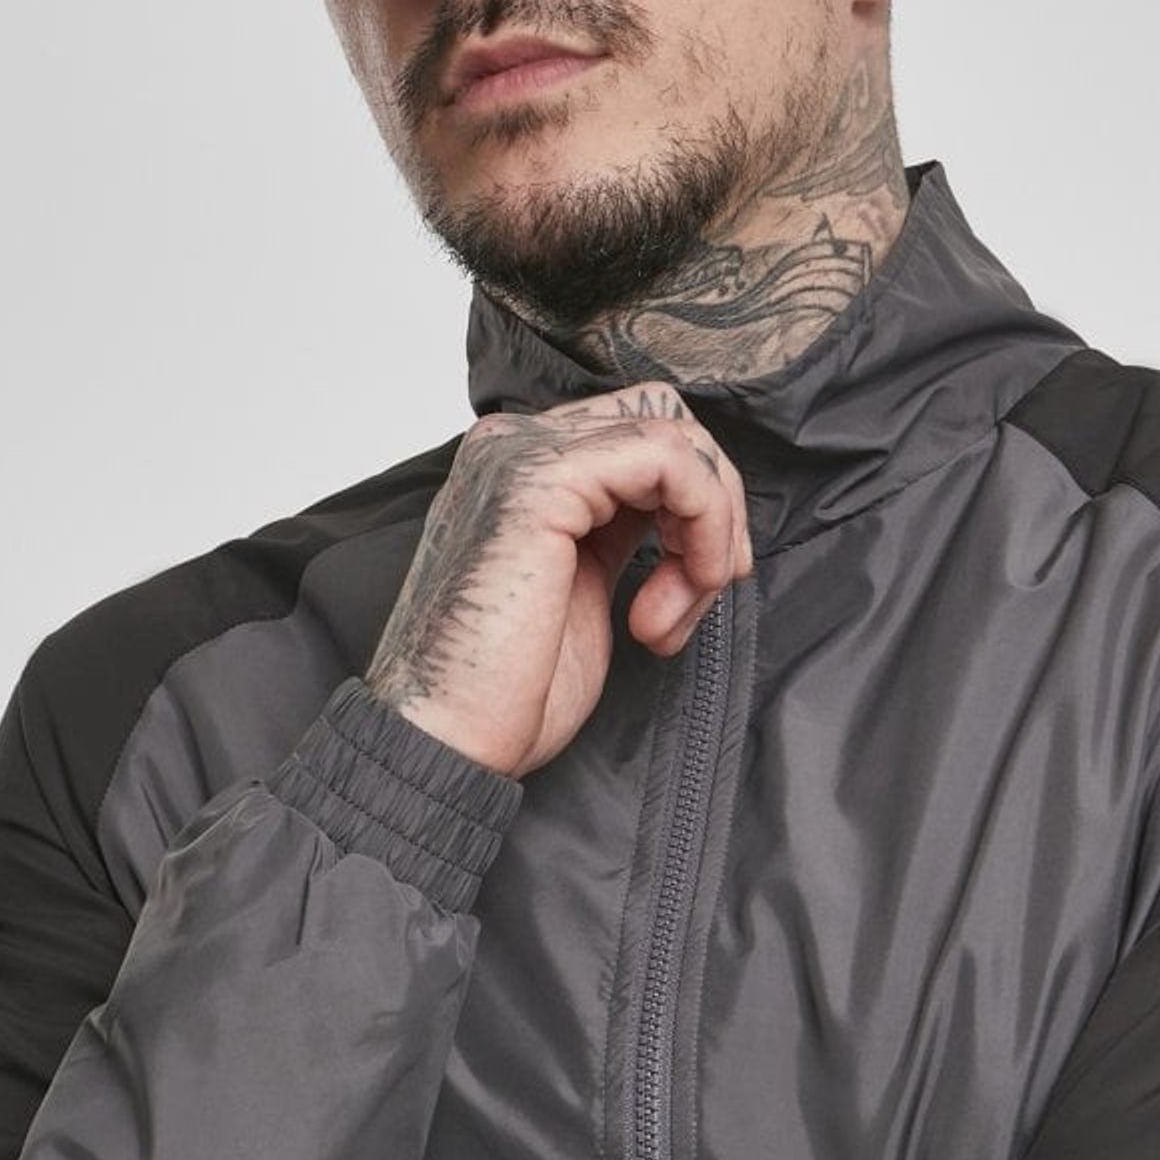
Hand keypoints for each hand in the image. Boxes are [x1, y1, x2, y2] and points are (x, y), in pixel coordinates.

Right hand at [365, 384, 751, 776]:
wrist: (446, 742)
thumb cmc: (505, 688)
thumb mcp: (582, 585)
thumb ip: (618, 528)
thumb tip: (685, 504)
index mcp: (517, 466)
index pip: (640, 429)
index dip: (695, 500)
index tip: (698, 582)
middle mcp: (512, 443)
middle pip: (665, 417)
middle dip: (714, 504)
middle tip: (704, 586)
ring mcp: (521, 454)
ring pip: (676, 438)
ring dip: (710, 529)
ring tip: (672, 614)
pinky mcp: (540, 482)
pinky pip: (671, 462)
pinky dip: (703, 528)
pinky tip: (673, 598)